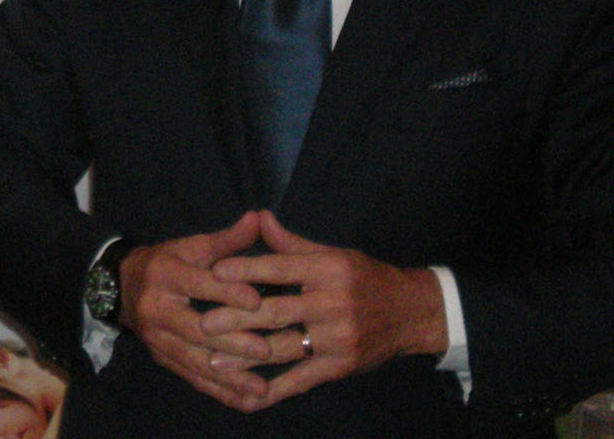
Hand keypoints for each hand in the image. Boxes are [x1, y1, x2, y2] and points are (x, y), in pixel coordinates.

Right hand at [117, 211, 272, 409]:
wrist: (122, 286)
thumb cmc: (167, 262)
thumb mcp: (191, 246)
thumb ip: (227, 240)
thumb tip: (258, 218)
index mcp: (164, 274)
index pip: (198, 284)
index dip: (227, 292)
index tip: (257, 301)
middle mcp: (155, 308)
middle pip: (195, 329)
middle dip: (231, 342)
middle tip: (265, 350)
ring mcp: (156, 338)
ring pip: (194, 361)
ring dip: (229, 377)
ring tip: (262, 389)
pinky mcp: (161, 358)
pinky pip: (192, 378)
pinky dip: (220, 391)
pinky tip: (246, 401)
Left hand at [198, 211, 448, 406]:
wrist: (411, 312)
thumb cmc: (364, 277)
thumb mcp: (332, 254)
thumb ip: (291, 242)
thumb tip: (258, 216)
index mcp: (327, 270)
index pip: (279, 268)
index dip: (245, 271)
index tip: (214, 272)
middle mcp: (332, 303)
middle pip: (276, 311)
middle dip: (237, 318)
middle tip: (203, 323)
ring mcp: (337, 338)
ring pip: (284, 347)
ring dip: (246, 356)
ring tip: (213, 359)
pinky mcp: (340, 366)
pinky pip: (302, 379)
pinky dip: (275, 390)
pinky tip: (251, 396)